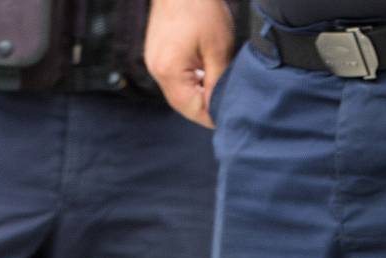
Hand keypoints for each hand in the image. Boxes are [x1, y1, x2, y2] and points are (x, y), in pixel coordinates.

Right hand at [145, 0, 234, 127]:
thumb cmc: (201, 10)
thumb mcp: (218, 50)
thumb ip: (218, 83)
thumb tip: (221, 108)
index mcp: (169, 71)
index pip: (192, 110)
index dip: (213, 117)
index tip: (231, 118)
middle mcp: (156, 70)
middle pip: (182, 105)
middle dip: (205, 110)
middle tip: (228, 110)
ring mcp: (153, 61)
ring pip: (177, 93)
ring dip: (198, 97)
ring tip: (219, 93)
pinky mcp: (156, 54)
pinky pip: (173, 79)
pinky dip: (190, 84)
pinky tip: (206, 78)